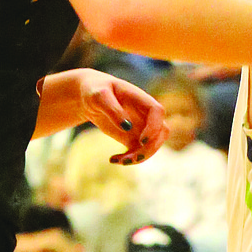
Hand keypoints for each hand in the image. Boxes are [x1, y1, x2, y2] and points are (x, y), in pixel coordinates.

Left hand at [40, 69, 165, 162]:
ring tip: (118, 161)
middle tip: (131, 158)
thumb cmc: (95, 90)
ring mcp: (141, 127)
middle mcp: (145, 114)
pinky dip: (129, 159)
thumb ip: (112, 109)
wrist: (89, 96)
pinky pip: (138, 152)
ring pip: (152, 145)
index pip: (158, 111)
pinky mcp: (132, 138)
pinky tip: (113, 160)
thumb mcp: (99, 97)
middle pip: (162, 132)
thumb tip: (127, 127)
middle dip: (151, 148)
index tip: (141, 140)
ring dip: (140, 157)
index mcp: (140, 98)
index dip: (154, 127)